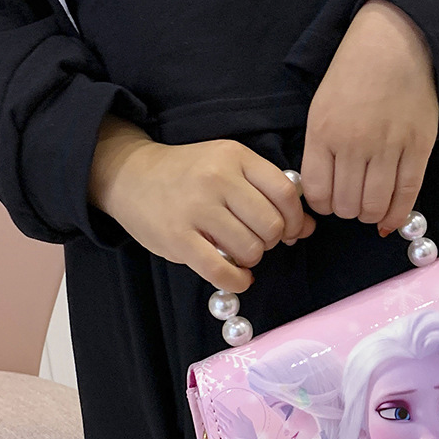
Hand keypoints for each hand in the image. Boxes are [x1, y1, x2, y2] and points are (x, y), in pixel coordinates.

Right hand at [88, 116, 315, 292]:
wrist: (129, 175)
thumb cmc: (189, 175)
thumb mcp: (230, 168)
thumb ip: (269, 192)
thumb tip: (309, 227)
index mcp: (235, 157)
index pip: (286, 194)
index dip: (296, 219)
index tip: (291, 230)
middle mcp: (216, 179)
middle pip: (272, 226)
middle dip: (272, 240)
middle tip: (257, 240)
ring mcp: (196, 209)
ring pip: (251, 250)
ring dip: (252, 259)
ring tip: (237, 251)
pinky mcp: (178, 239)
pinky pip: (222, 272)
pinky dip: (237, 281)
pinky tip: (237, 276)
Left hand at [301, 0, 438, 234]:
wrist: (396, 42)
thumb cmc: (357, 72)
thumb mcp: (322, 108)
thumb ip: (320, 151)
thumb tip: (325, 195)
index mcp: (324, 132)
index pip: (318, 193)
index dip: (323, 205)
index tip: (330, 200)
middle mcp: (354, 142)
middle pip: (346, 206)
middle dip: (348, 211)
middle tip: (353, 202)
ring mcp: (388, 146)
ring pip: (374, 206)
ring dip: (370, 215)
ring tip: (371, 207)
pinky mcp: (418, 148)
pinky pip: (406, 195)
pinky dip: (397, 214)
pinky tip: (390, 219)